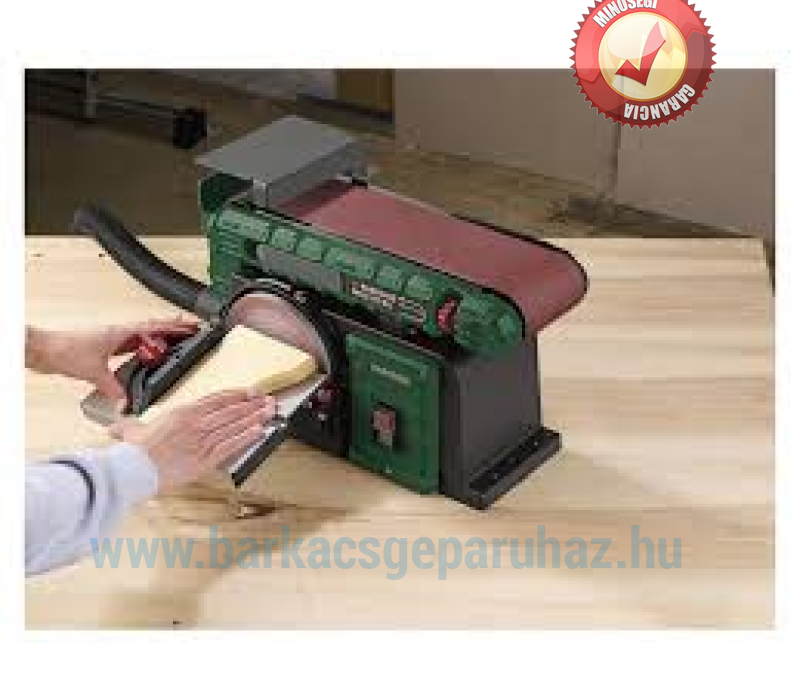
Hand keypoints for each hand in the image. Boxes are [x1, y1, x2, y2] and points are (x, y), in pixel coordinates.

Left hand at [26, 318, 197, 401]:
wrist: (42, 349)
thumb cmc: (64, 349)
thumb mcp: (94, 372)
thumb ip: (113, 389)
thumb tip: (126, 402)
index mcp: (120, 332)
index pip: (154, 328)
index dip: (174, 328)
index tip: (191, 327)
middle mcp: (117, 333)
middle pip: (151, 328)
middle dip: (171, 329)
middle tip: (189, 330)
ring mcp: (111, 339)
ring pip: (141, 337)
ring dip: (157, 339)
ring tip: (173, 343)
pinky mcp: (104, 347)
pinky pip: (130, 346)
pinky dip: (141, 349)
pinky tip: (144, 357)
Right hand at [109, 389, 275, 491]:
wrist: (134, 469)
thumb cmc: (134, 451)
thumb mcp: (131, 430)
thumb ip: (129, 424)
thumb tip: (117, 424)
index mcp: (183, 412)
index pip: (216, 399)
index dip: (235, 395)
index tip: (249, 392)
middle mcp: (196, 422)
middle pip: (230, 410)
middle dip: (252, 405)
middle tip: (268, 400)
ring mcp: (203, 439)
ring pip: (234, 425)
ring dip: (255, 417)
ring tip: (270, 412)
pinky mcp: (206, 457)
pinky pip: (231, 445)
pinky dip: (247, 437)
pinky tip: (260, 431)